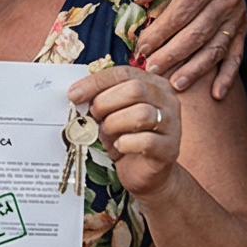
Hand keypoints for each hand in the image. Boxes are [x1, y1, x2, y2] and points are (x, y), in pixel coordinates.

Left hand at [69, 64, 184, 197]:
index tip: (73, 94)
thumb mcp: (112, 114)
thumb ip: (101, 99)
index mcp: (153, 85)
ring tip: (106, 133)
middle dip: (105, 103)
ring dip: (114, 124)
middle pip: (135, 89)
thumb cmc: (127, 139)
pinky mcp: (170, 149)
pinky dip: (126, 143)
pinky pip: (146, 141)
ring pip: (142, 114)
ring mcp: (172, 124)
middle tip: (93, 116)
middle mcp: (167, 100)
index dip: (96, 82)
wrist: (145, 174)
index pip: (124, 73)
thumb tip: (77, 94)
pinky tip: (119, 147)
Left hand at [132, 0, 246, 98]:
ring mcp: (237, 16)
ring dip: (195, 70)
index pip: (181, 12)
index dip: (160, 33)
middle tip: (151, 70)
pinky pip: (236, 56)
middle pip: (197, 33)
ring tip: (175, 85)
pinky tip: (216, 95)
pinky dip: (227, 77)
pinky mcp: (242, 29)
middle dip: (173, 55)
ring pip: (215, 48)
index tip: (141, 49)